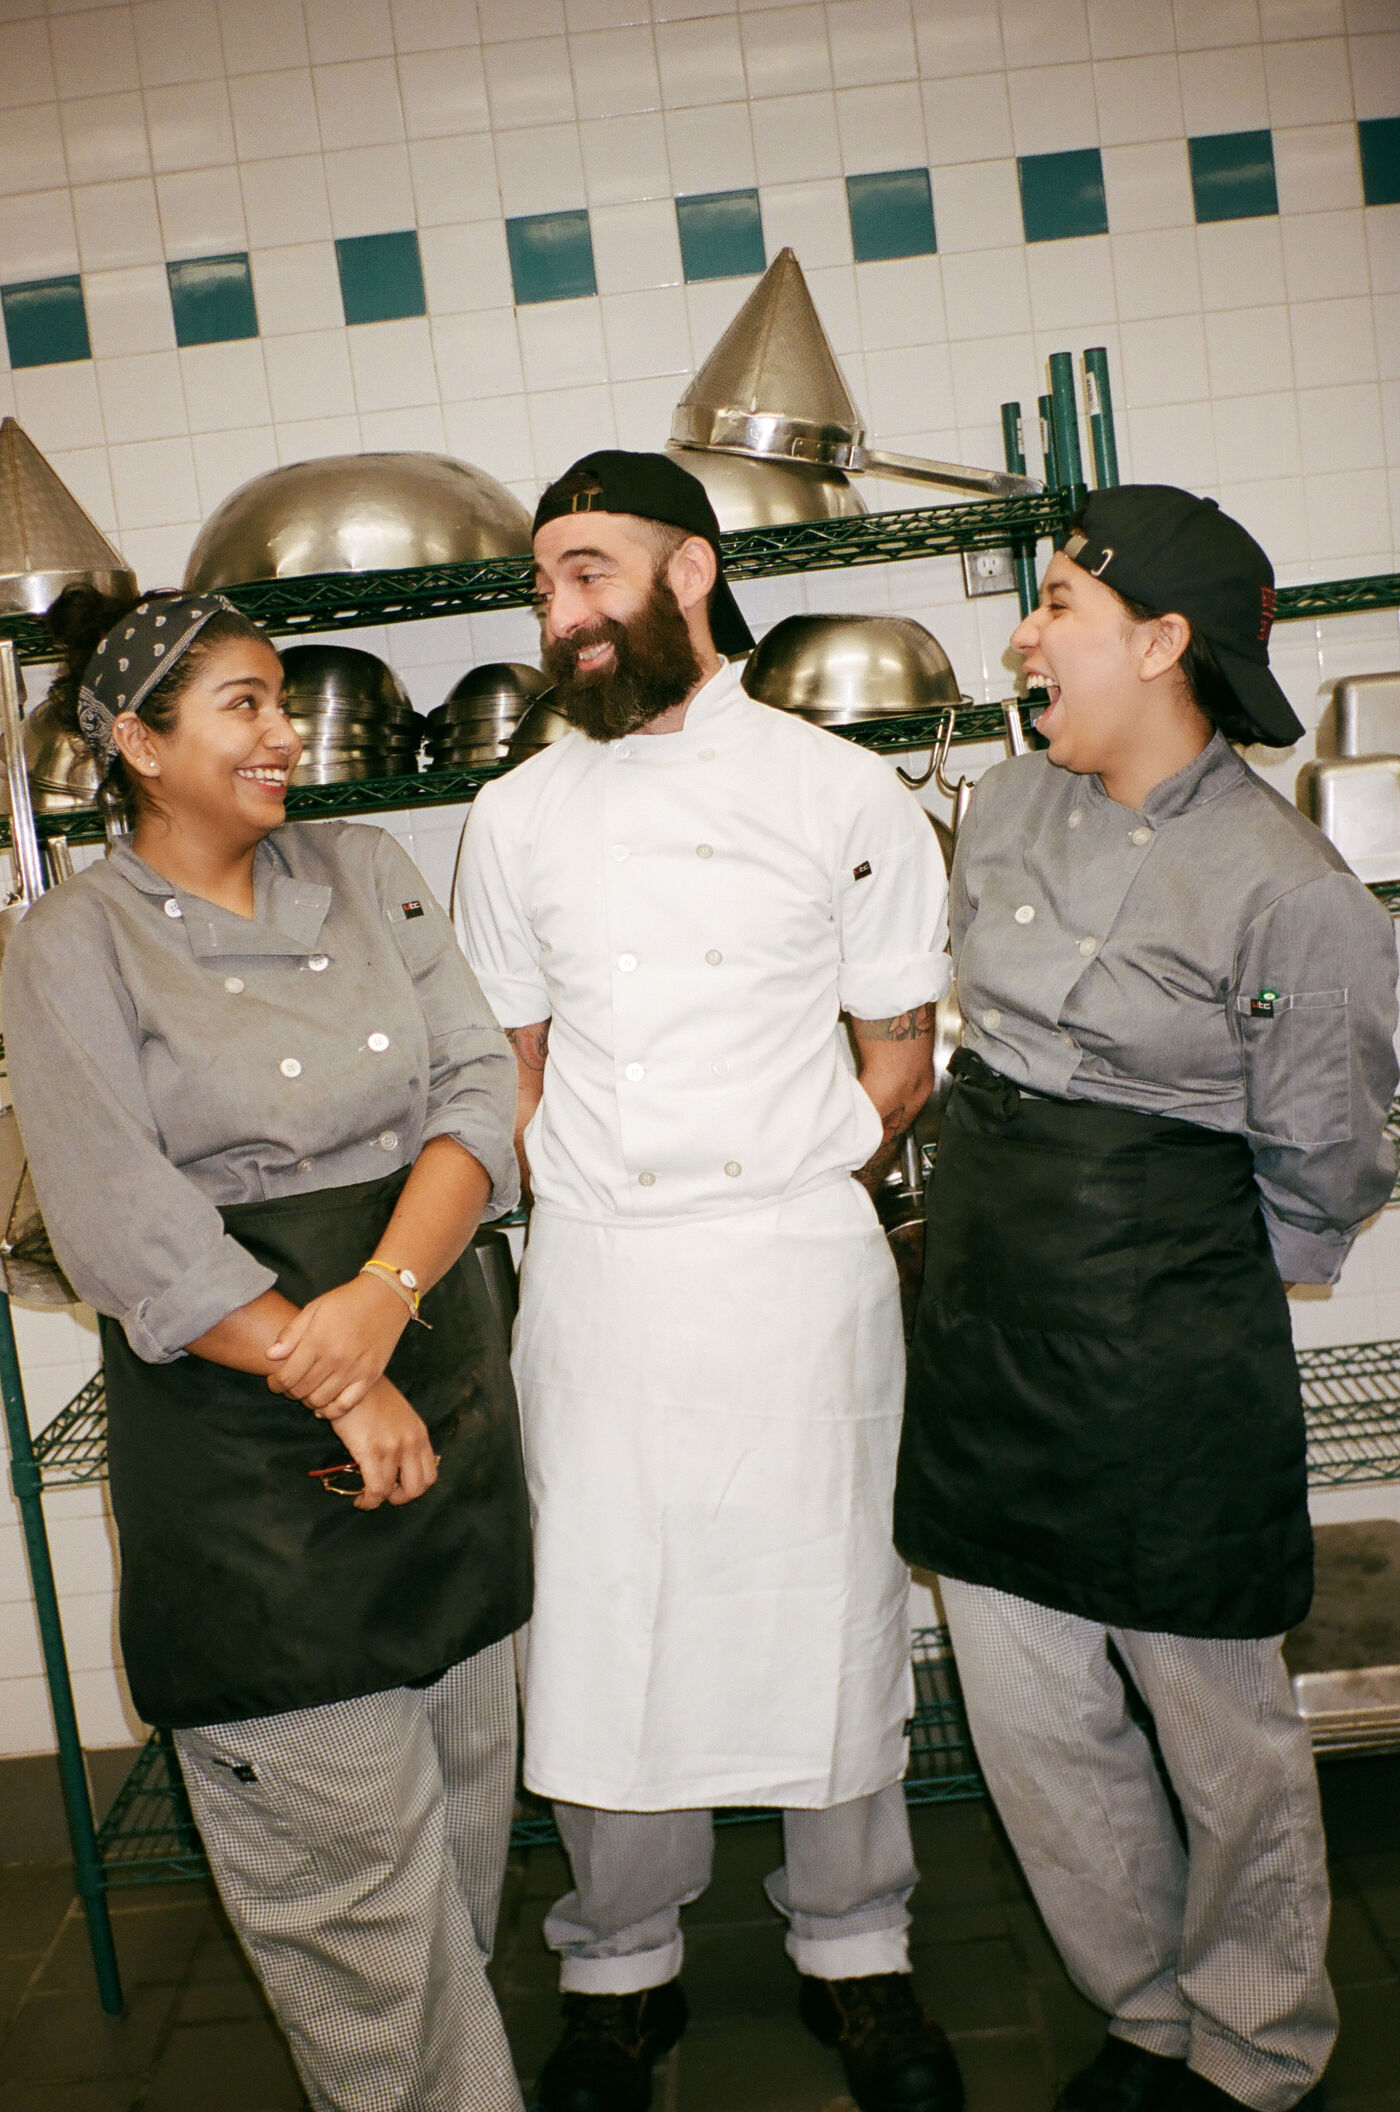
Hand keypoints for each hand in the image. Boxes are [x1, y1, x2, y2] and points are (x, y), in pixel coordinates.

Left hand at [265, 1275, 408, 1414]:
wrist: (385, 1297)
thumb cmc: (346, 1301)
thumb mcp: (314, 1308)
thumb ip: (291, 1333)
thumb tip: (270, 1355)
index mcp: (317, 1340)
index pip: (287, 1376)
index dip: (275, 1383)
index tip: (273, 1381)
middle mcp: (335, 1359)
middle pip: (301, 1391)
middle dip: (288, 1391)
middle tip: (288, 1385)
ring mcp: (354, 1370)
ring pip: (320, 1401)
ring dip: (307, 1401)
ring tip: (305, 1391)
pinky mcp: (370, 1377)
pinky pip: (346, 1405)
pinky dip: (331, 1410)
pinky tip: (323, 1406)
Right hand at [331, 1376, 437, 1509]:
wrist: (351, 1382)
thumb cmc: (370, 1397)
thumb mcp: (399, 1416)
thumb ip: (404, 1437)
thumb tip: (396, 1465)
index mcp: (420, 1434)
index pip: (430, 1474)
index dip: (414, 1488)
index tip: (397, 1488)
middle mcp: (411, 1442)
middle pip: (418, 1487)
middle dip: (400, 1498)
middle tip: (384, 1495)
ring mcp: (393, 1447)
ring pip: (391, 1491)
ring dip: (378, 1500)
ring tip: (366, 1498)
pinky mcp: (371, 1451)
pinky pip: (375, 1489)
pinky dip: (368, 1500)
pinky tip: (360, 1499)